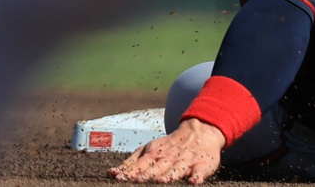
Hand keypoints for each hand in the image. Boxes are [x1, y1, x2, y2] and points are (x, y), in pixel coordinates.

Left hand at [110, 120, 225, 183]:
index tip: (118, 177)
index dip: (130, 171)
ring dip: (170, 175)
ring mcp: (186, 161)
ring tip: (162, 181)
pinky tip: (193, 181)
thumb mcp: (149, 150)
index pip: (140, 164)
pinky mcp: (202, 165)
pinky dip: (197, 177)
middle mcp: (168, 157)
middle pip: (157, 167)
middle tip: (138, 181)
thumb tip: (112, 172)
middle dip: (147, 174)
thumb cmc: (169, 146)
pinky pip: (200, 172)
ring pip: (177, 169)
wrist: (198, 132)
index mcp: (154, 154)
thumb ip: (132, 163)